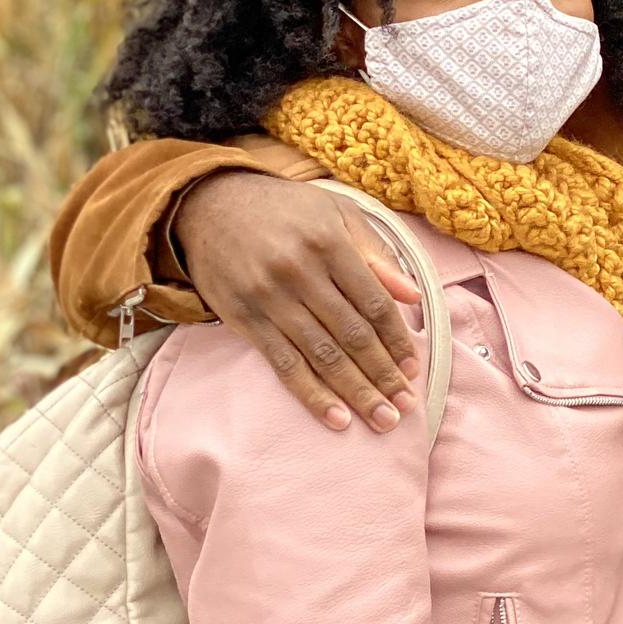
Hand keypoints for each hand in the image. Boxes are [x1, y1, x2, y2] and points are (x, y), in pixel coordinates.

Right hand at [176, 170, 423, 430]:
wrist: (209, 204)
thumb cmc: (285, 210)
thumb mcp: (337, 213)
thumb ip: (376, 254)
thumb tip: (413, 295)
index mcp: (329, 243)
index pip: (374, 302)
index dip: (397, 340)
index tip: (413, 369)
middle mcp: (300, 272)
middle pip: (352, 335)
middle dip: (383, 374)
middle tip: (406, 406)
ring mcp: (270, 298)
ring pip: (323, 355)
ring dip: (357, 392)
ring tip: (382, 419)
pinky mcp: (245, 319)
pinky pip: (285, 365)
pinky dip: (313, 395)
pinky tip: (337, 418)